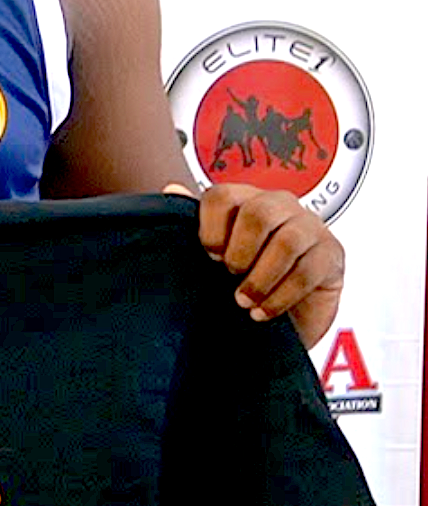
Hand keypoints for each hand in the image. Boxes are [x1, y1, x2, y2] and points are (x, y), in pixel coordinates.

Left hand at [196, 183, 343, 347]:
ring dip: (260, 278)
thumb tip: (172, 188)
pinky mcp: (332, 255)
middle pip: (259, 212)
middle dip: (240, 252)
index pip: (223, 195)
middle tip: (230, 275)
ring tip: (244, 300)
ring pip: (287, 241)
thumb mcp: (217, 253)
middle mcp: (280, 206)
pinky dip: (281, 296)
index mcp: (246, 199)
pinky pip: (308, 271)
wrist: (288, 317)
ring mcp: (310, 227)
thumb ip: (195, 221)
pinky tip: (264, 310)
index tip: (209, 256)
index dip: (211, 229)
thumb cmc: (247, 278)